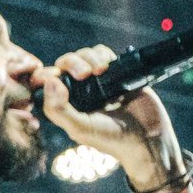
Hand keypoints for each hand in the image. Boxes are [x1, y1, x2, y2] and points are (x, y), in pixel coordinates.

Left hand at [36, 45, 184, 183]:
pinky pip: (102, 53)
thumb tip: (50, 82)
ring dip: (89, 57)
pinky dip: (102, 54)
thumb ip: (59, 109)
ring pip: (83, 55)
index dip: (45, 74)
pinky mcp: (116, 73)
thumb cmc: (112, 138)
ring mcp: (98, 81)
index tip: (54, 75)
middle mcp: (79, 92)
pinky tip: (108, 67)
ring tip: (101, 70)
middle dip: (72, 63)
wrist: (148, 137)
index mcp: (66, 105)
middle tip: (85, 74)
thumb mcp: (80, 129)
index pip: (47, 82)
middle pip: (65, 63)